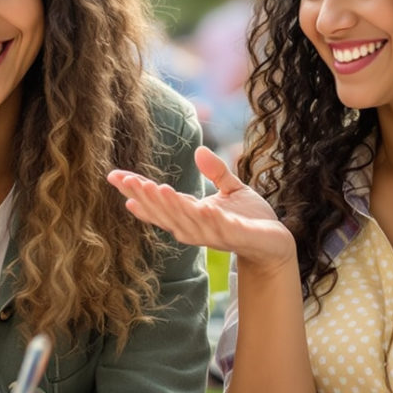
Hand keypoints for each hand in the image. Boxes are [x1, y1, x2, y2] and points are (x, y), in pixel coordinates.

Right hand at [110, 147, 293, 270]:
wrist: (277, 243)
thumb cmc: (252, 218)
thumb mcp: (231, 189)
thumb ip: (215, 172)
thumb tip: (198, 150)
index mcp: (190, 215)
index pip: (157, 203)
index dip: (136, 191)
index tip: (115, 176)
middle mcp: (194, 227)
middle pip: (164, 212)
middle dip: (144, 196)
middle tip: (125, 179)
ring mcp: (213, 234)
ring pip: (185, 220)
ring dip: (169, 206)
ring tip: (154, 187)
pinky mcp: (236, 236)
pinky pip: (217, 227)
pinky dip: (205, 218)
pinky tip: (198, 206)